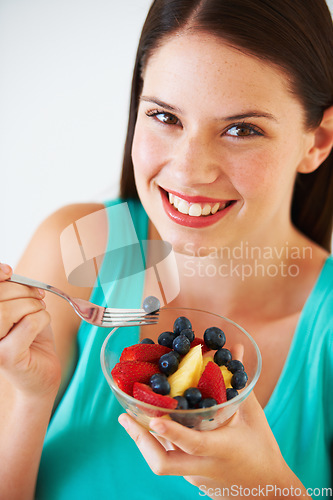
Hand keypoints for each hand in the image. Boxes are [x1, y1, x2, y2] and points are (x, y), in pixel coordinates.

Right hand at [0, 264, 60, 397]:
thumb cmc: (30, 340)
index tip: (9, 272)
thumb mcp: (20, 310)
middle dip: (24, 291)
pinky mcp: (6, 357)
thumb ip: (11, 293)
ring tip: (39, 312)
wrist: (41, 375)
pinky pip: (29, 323)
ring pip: (9, 309)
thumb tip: (7, 272)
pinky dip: (42, 318)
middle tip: (38, 297)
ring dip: (33, 306)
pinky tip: (42, 325)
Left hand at [119, 391, 305, 497]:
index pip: (194, 443)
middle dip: (140, 439)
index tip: (155, 418)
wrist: (266, 490)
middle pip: (163, 463)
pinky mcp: (191, 477)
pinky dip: (159, 440)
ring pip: (162, 459)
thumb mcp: (254, 415)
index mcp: (222, 450)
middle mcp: (203, 466)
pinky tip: (153, 424)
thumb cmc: (261, 449)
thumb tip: (233, 348)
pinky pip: (170, 457)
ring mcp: (194, 475)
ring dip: (144, 438)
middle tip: (124, 416)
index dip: (173, 431)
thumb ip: (240, 382)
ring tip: (128, 416)